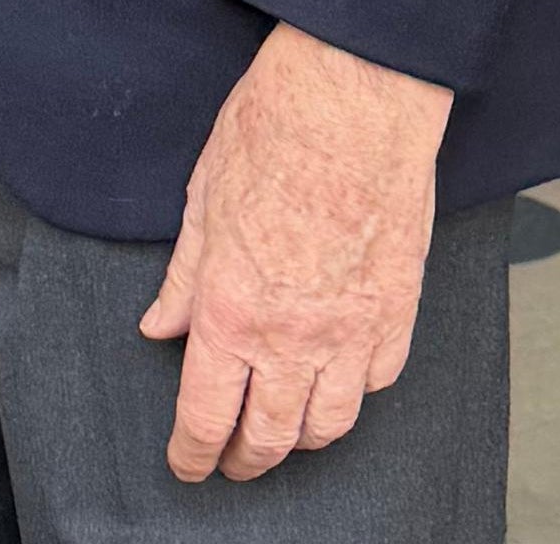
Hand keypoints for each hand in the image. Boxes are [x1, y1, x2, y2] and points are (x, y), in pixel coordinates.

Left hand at [140, 19, 452, 481]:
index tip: (187, 465)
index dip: (193, 454)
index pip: (207, 416)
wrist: (354, 95)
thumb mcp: (201, 199)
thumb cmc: (273, 132)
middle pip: (270, 436)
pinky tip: (337, 382)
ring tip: (283, 432)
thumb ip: (183, 278)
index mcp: (231, 309)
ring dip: (301, 438)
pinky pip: (378, 381)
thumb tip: (160, 326)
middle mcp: (293, 334)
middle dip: (244, 460)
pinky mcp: (398, 309)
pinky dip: (354, 393)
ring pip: (330, 424)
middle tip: (230, 461)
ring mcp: (353, 328)